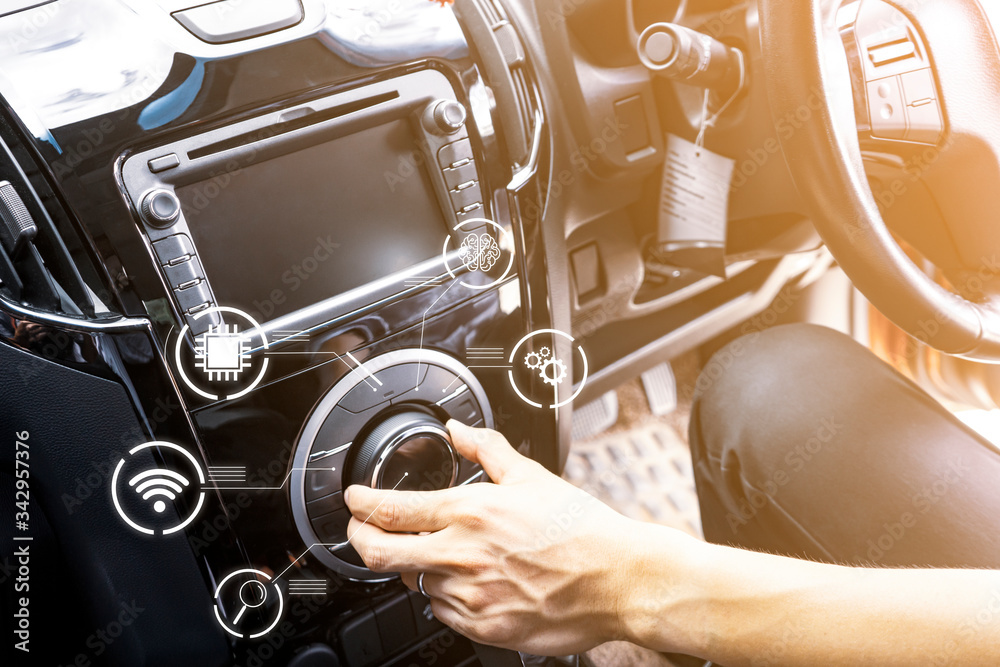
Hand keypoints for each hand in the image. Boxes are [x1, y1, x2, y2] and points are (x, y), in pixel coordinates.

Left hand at [344, 420, 640, 654]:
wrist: (618, 578)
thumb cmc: (581, 529)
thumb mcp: (531, 475)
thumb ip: (486, 450)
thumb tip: (457, 431)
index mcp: (470, 513)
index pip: (391, 510)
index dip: (360, 504)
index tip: (353, 500)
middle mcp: (462, 556)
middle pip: (379, 554)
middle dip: (359, 539)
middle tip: (360, 530)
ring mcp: (470, 596)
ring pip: (415, 584)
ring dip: (417, 568)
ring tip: (441, 555)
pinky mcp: (484, 627)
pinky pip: (445, 612)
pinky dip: (446, 595)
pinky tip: (470, 581)